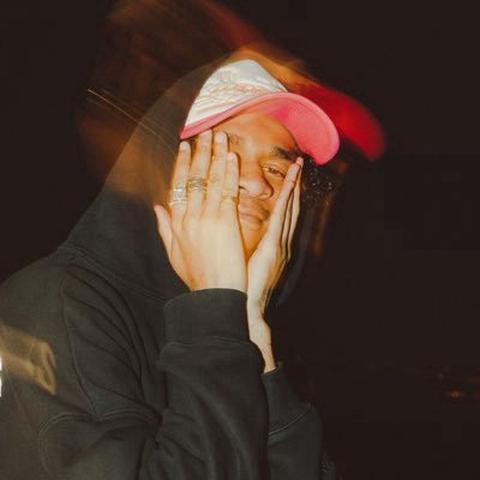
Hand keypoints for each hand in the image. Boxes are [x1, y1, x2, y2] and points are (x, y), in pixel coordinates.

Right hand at [154, 130, 246, 291]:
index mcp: (177, 223)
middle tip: (204, 133)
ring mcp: (206, 217)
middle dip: (199, 152)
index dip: (182, 164)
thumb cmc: (196, 277)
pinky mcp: (224, 221)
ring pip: (210, 179)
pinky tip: (231, 156)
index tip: (185, 147)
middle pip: (193, 178)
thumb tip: (157, 207)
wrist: (214, 294)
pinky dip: (229, 172)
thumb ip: (165, 228)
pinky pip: (227, 191)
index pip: (177, 186)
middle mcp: (189, 216)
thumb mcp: (173, 253)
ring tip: (219, 135)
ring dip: (214, 155)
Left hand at [246, 157, 302, 316]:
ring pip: (289, 210)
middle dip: (295, 186)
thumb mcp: (243, 260)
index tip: (288, 176)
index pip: (281, 214)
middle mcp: (280, 242)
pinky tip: (291, 186)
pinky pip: (281, 218)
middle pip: (290, 208)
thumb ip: (243, 243)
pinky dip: (287, 200)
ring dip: (294, 188)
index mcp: (273, 245)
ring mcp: (279, 244)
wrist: (243, 307)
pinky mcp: (273, 247)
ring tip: (298, 167)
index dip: (286, 194)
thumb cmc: (240, 286)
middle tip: (299, 163)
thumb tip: (233, 228)